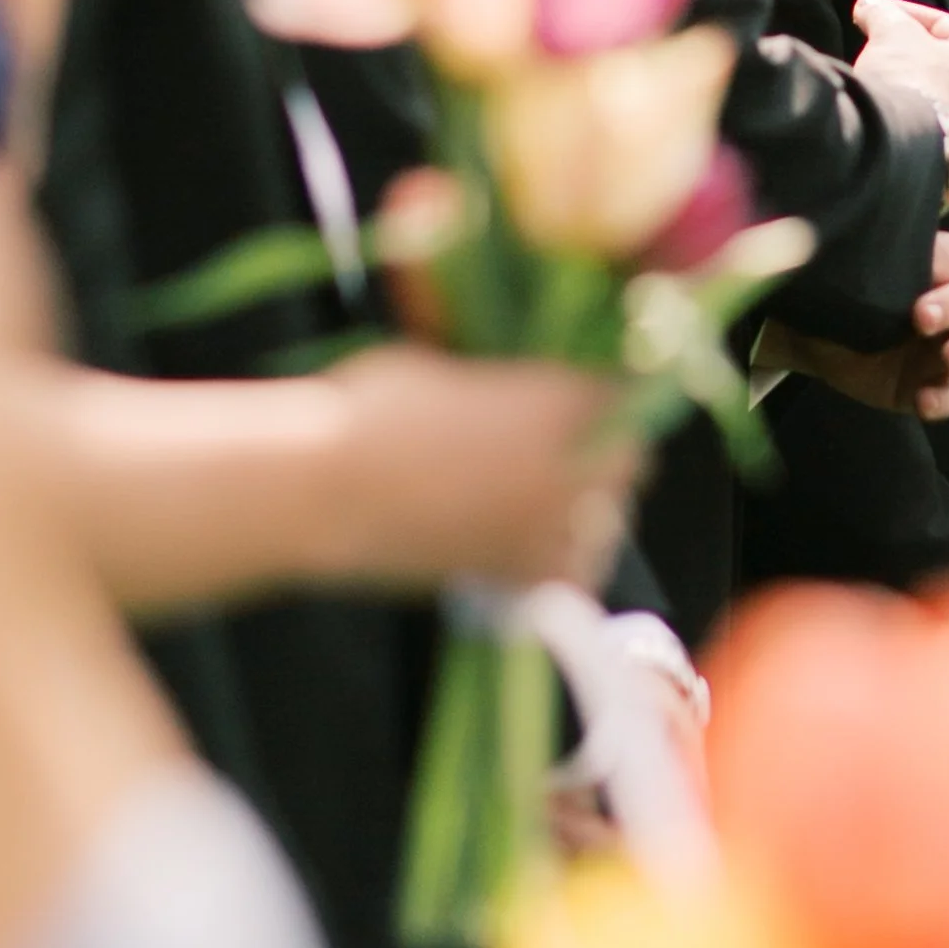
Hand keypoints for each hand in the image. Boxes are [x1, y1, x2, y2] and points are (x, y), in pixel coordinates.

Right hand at [327, 350, 636, 588]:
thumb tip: (505, 396)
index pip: (618, 398)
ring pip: (605, 524)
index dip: (607, 400)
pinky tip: (538, 557)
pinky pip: (567, 578)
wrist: (323, 489)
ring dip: (590, 514)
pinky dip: (562, 570)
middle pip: (625, 462)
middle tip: (577, 455)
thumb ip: (494, 386)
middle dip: (608, 457)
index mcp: (552, 399)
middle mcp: (564, 463)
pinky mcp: (514, 576)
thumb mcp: (441, 370)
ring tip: (557, 509)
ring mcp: (543, 524)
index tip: (592, 402)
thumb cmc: (367, 410)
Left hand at [765, 229, 948, 422]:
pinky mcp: (927, 386)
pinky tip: (924, 399)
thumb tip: (867, 220)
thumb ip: (876, 251)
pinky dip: (941, 400)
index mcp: (938, 269)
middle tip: (923, 317)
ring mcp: (941, 351)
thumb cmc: (844, 288)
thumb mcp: (858, 265)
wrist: (812, 335)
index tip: (922, 278)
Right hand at [852, 0, 948, 164]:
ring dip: (909, 91)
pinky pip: (926, 137)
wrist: (898, 147)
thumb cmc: (907, 80)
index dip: (905, 14)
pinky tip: (885, 117)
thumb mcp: (891, 30)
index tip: (877, 14)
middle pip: (942, 68)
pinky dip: (907, 124)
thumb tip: (870, 6)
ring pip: (935, 104)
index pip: (944, 27)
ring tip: (879, 85)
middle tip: (879, 48)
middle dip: (908, 55)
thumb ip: (883, 12)